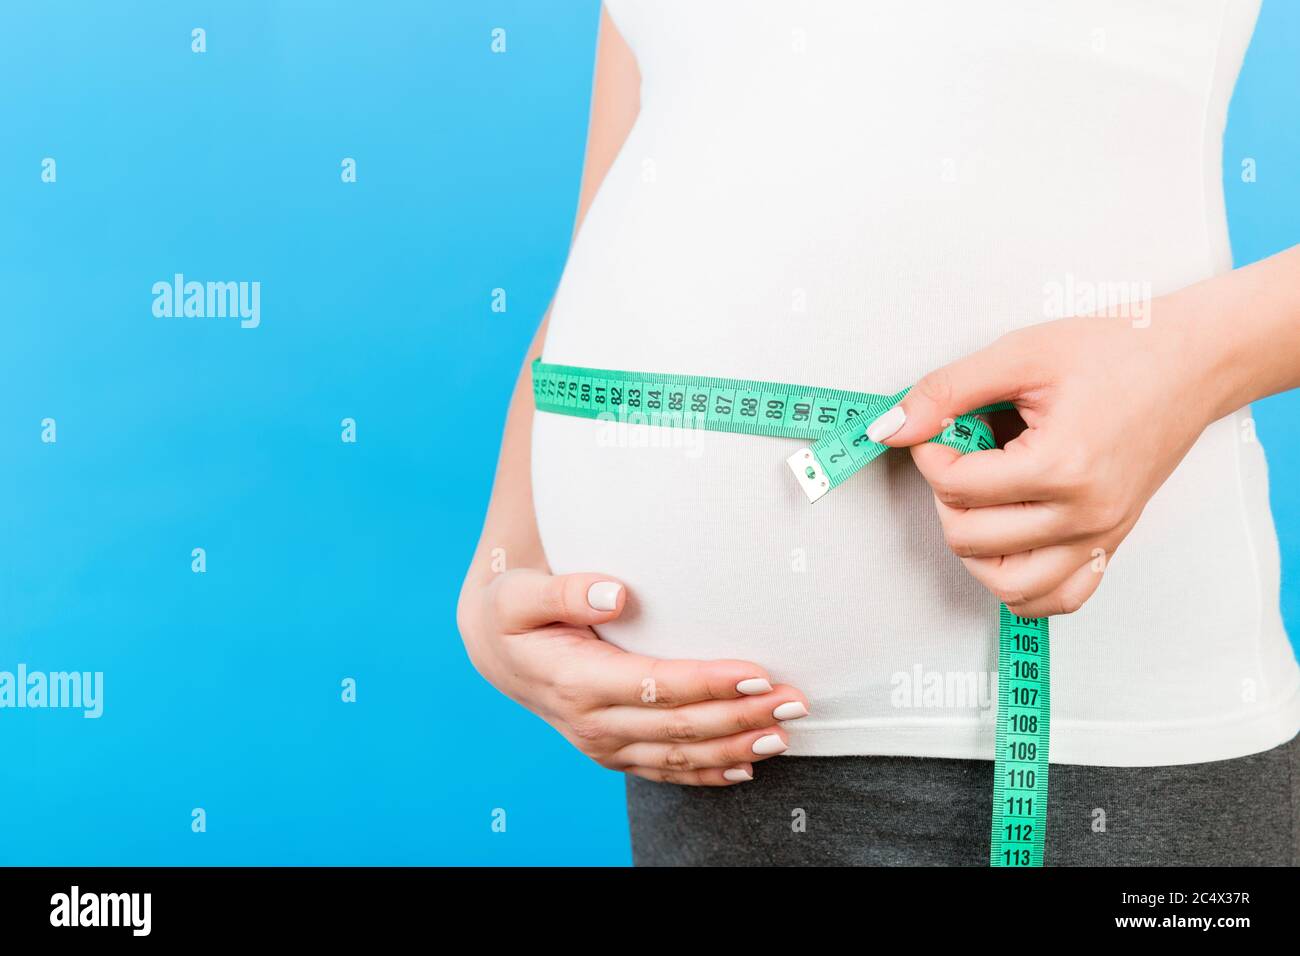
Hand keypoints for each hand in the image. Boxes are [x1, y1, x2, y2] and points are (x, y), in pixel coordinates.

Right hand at [457, 568, 809, 784]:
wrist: (495, 652)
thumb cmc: (513, 613)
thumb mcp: (519, 594)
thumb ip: (566, 591)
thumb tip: (616, 592)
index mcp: (576, 682)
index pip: (657, 685)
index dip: (709, 683)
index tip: (757, 672)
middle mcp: (593, 723)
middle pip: (680, 726)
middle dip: (741, 716)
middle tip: (794, 701)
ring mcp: (605, 744)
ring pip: (680, 755)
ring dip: (736, 747)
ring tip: (784, 734)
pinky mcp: (614, 753)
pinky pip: (666, 772)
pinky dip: (708, 773)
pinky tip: (746, 767)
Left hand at [866, 308, 1221, 617]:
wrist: (1193, 362)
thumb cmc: (1116, 350)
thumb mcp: (1021, 354)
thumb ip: (947, 391)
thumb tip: (891, 427)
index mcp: (1062, 465)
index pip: (956, 486)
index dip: (930, 453)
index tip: (940, 428)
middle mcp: (1085, 514)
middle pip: (971, 539)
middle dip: (945, 496)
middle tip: (960, 456)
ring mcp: (1100, 536)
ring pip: (1008, 586)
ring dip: (975, 550)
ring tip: (979, 501)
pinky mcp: (1110, 544)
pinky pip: (1058, 598)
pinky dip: (1021, 584)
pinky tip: (1008, 540)